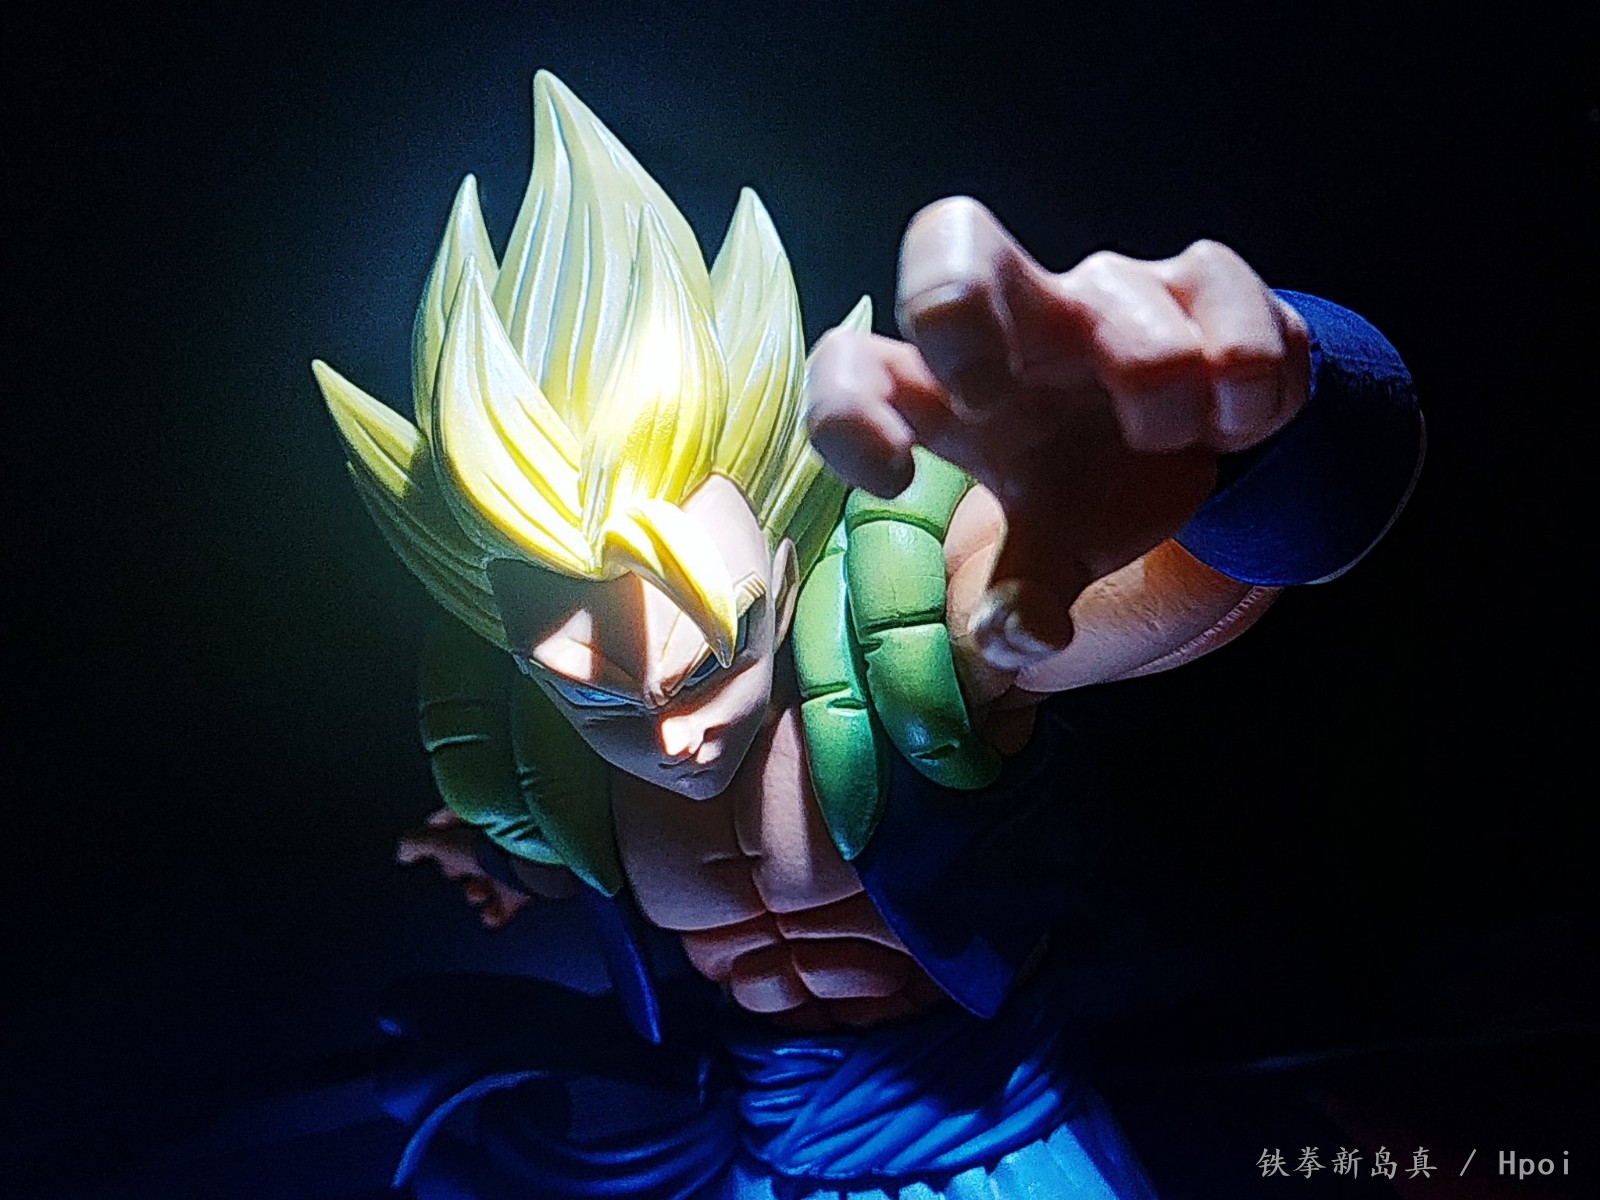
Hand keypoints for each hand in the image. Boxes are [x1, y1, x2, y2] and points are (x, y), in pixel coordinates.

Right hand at [396, 808, 535, 929]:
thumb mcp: (444, 842)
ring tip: (475, 893)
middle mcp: (506, 832)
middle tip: (453, 870)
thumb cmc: (495, 847)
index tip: (430, 837)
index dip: (440, 828)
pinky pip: (512, 899)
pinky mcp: (532, 882)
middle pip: (474, 848)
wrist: (535, 864)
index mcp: (489, 812)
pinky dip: (498, 911)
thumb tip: (403, 850)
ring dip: (477, 890)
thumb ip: (419, 843)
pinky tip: (492, 915)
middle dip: (458, 864)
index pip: (460, 814)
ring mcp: (520, 857)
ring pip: (492, 875)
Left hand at [807, 198, 1308, 668]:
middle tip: (995, 399)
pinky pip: (1224, 303)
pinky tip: (1237, 419)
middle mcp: (1019, 320)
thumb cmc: (1091, 481)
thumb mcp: (1053, 551)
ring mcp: (1108, 289)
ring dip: (1158, 394)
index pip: (856, 366)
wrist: (1208, 439)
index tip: (892, 474)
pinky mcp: (1202, 279)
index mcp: (951, 390)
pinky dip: (1243, 383)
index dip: (847, 407)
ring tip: (1169, 438)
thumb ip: (1027, 597)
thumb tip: (1018, 641)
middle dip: (956, 308)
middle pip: (948, 237)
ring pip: (1119, 300)